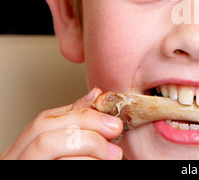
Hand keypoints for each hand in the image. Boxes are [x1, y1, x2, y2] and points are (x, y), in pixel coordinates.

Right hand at [0, 88, 122, 159]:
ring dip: (88, 147)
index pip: (45, 120)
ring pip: (47, 147)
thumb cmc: (58, 166)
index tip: (112, 120)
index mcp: (21, 150)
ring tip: (113, 156)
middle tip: (115, 132)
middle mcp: (15, 161)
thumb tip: (95, 94)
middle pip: (45, 132)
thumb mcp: (63, 150)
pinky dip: (84, 163)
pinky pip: (60, 167)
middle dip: (85, 128)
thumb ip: (75, 125)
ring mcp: (23, 174)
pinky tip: (101, 165)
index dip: (82, 114)